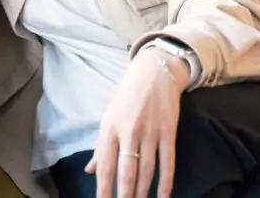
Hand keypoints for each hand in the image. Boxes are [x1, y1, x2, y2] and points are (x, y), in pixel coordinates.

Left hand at [86, 48, 187, 197]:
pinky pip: (167, 162)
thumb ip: (101, 146)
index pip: (105, 164)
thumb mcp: (108, 116)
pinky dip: (166, 182)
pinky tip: (162, 196)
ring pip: (147, 170)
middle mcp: (128, 131)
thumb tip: (91, 170)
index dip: (103, 188)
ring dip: (143, 192)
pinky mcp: (168, 132)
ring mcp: (150, 132)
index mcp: (109, 127)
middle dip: (124, 195)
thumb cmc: (126, 95)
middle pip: (126, 172)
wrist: (154, 73)